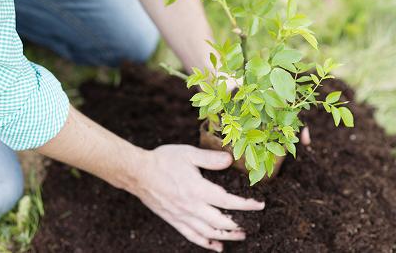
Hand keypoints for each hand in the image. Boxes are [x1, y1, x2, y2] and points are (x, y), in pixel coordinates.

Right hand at [130, 145, 264, 251]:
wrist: (138, 173)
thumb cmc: (163, 161)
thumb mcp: (188, 154)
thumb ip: (210, 158)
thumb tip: (229, 160)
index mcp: (197, 189)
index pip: (228, 201)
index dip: (246, 205)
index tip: (259, 205)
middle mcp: (191, 207)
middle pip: (221, 223)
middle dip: (239, 225)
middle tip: (252, 224)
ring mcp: (182, 216)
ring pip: (208, 233)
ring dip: (226, 237)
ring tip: (240, 236)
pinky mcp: (174, 220)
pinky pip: (192, 237)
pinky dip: (206, 244)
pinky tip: (216, 247)